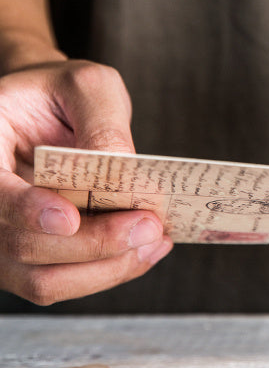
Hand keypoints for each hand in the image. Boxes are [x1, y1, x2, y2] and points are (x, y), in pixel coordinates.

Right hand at [0, 59, 171, 303]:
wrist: (50, 110)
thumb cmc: (64, 94)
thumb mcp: (87, 85)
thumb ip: (103, 122)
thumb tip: (121, 171)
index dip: (26, 210)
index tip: (68, 218)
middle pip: (21, 245)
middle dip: (92, 242)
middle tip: (148, 226)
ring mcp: (1, 238)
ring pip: (42, 280)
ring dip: (105, 268)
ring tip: (154, 241)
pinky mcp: (28, 259)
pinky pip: (61, 283)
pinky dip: (107, 272)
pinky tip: (146, 249)